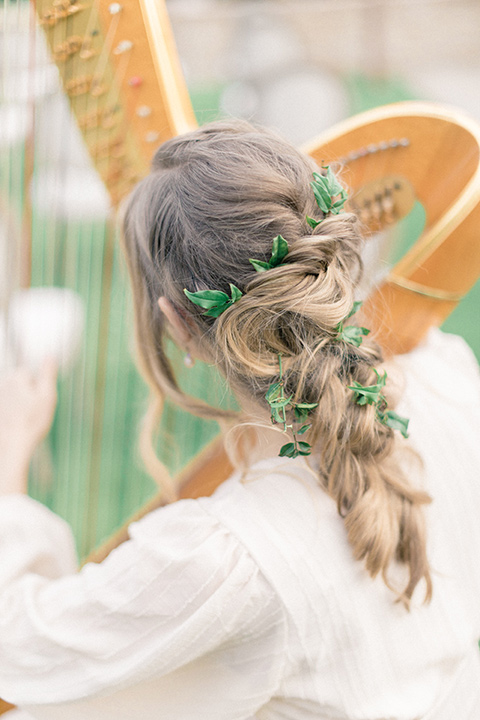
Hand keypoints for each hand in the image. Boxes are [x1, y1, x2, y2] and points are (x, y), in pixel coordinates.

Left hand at [0, 360, 57, 494]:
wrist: (12, 445)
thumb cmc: (32, 422)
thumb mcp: (47, 396)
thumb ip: (47, 374)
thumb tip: (50, 354)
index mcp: (16, 378)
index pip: (28, 373)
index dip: (37, 387)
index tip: (39, 402)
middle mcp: (3, 384)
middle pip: (19, 383)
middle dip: (26, 394)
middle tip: (33, 412)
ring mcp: (0, 398)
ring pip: (12, 396)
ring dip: (18, 404)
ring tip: (24, 420)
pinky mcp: (0, 409)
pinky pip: (8, 407)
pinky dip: (11, 413)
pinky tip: (16, 424)